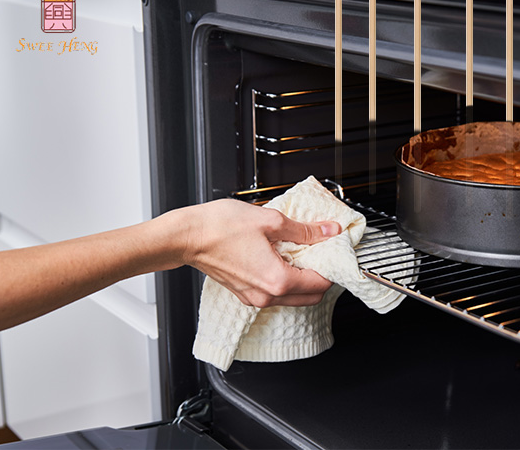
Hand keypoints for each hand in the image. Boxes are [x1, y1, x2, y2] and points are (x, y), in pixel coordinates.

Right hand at [176, 199, 340, 307]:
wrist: (186, 236)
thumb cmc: (219, 228)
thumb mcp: (271, 221)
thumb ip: (305, 230)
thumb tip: (328, 230)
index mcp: (277, 280)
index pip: (321, 283)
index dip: (332, 266)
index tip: (333, 250)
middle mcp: (267, 296)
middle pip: (311, 296)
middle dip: (321, 276)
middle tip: (322, 252)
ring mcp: (254, 298)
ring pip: (294, 297)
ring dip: (303, 279)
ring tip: (301, 252)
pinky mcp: (245, 294)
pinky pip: (276, 293)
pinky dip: (286, 280)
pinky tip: (282, 257)